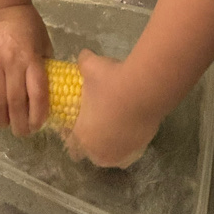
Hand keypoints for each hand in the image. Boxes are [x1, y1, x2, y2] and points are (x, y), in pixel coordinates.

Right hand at [0, 3, 52, 136]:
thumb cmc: (32, 29)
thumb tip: (52, 94)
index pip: (36, 92)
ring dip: (0, 118)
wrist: (8, 12)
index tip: (38, 126)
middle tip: (22, 133)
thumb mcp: (46, 46)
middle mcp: (12, 62)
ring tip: (6, 126)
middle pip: (14, 101)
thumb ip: (46, 69)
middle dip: (18, 123)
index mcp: (32, 58)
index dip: (37, 114)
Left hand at [64, 49, 160, 168]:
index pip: (70, 143)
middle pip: (90, 153)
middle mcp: (100, 151)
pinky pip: (129, 152)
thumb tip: (83, 56)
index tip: (76, 121)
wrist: (143, 89)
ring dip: (110, 146)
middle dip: (91, 142)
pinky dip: (128, 143)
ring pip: (111, 156)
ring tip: (114, 127)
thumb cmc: (110, 81)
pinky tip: (130, 128)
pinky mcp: (139, 150)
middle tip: (95, 124)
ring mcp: (121, 154)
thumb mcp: (90, 66)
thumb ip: (82, 62)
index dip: (71, 132)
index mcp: (82, 136)